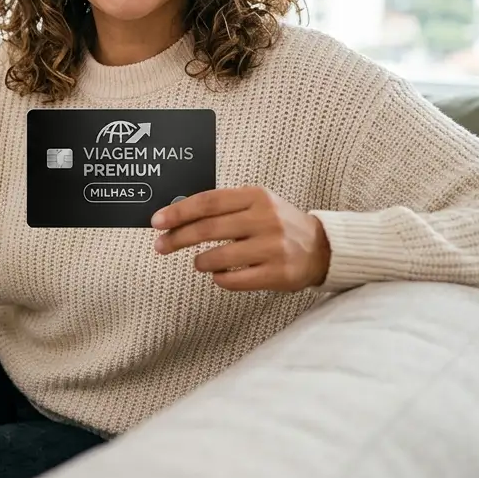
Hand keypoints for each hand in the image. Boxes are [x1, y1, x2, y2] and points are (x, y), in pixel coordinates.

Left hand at [150, 186, 330, 291]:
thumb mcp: (255, 204)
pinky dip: (219, 279)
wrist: (321, 248)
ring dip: (200, 261)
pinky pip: (233, 280)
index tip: (156, 221)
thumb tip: (175, 215)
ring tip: (200, 262)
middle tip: (160, 246)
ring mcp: (273, 247)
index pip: (208, 201)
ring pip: (218, 258)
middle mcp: (265, 219)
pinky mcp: (278, 273)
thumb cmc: (277, 224)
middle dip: (177, 238)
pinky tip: (221, 275)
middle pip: (208, 229)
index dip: (179, 212)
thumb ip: (222, 207)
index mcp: (256, 196)